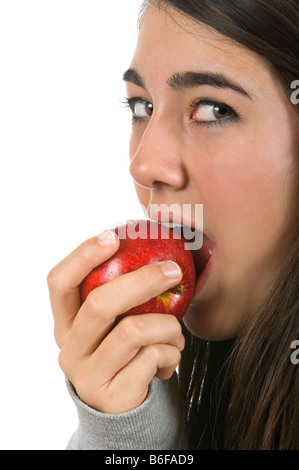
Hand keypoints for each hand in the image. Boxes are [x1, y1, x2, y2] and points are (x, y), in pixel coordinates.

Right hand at [47, 231, 184, 413]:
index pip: (60, 282)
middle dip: (143, 281)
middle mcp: (68, 347)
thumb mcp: (114, 323)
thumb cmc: (125, 353)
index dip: (82, 256)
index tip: (113, 236)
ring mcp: (87, 373)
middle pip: (100, 303)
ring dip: (168, 326)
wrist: (125, 408)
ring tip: (176, 333)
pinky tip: (170, 359)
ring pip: (133, 331)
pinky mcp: (111, 395)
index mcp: (65, 322)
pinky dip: (172, 352)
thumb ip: (120, 295)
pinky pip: (151, 358)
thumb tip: (156, 253)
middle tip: (173, 271)